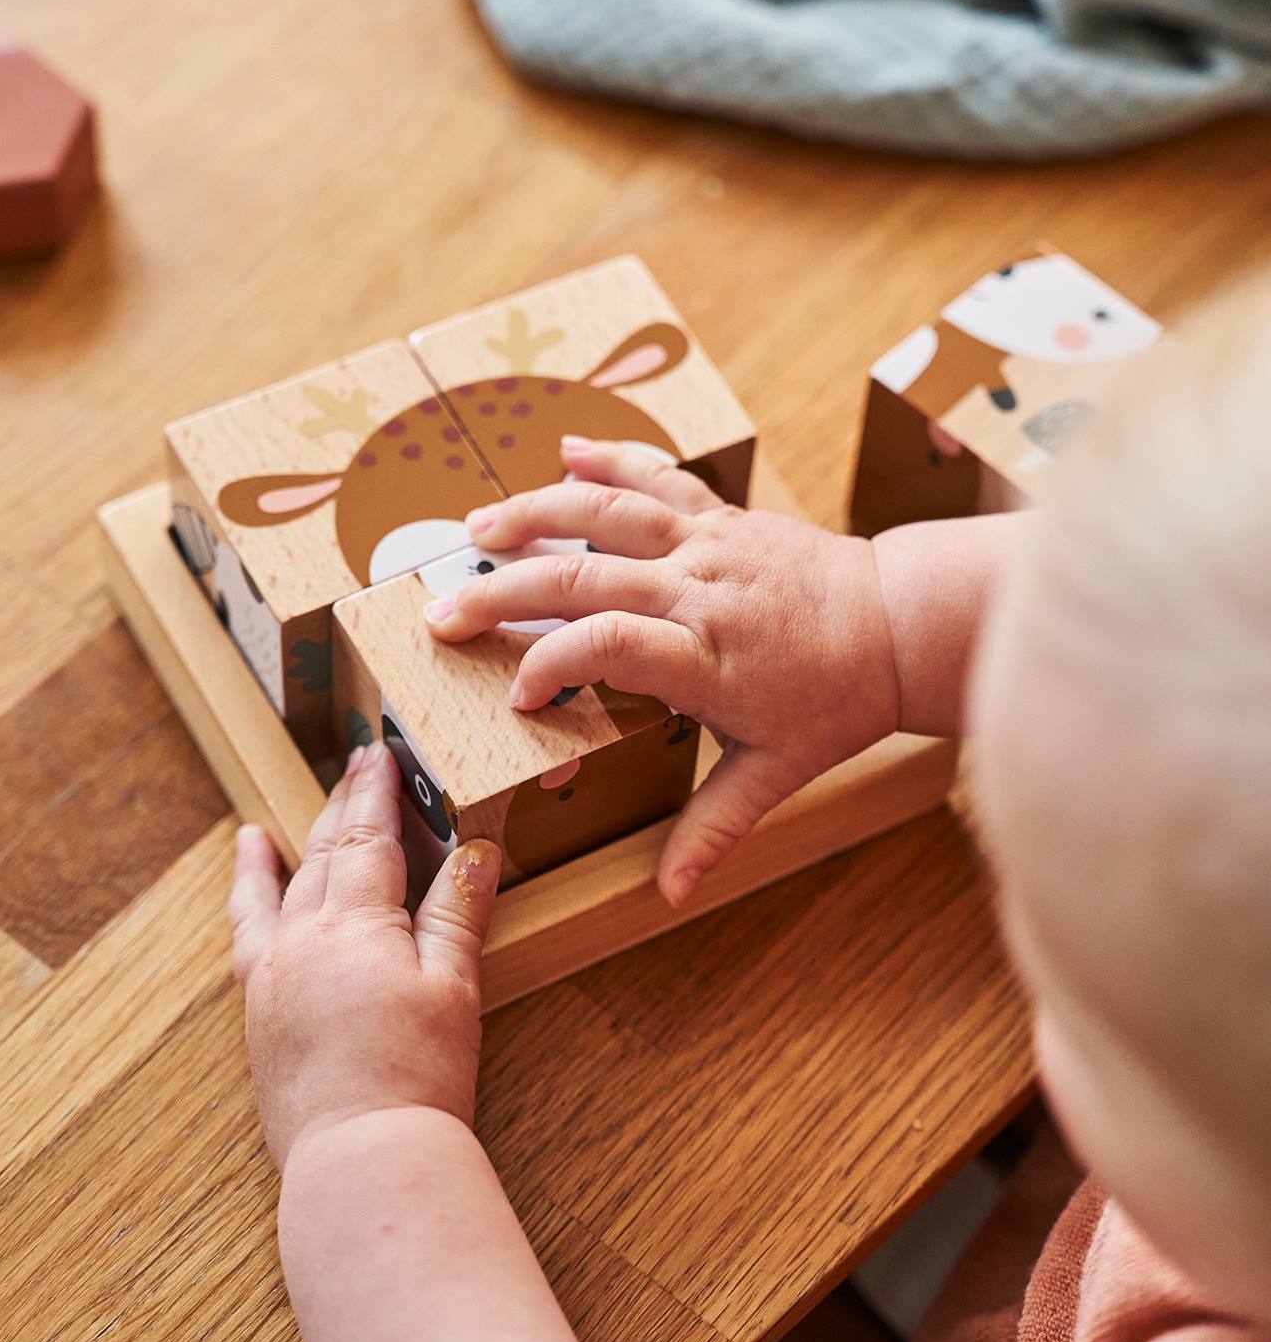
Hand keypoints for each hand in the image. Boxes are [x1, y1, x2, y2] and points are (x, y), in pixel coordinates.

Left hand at [228, 742, 501, 1172]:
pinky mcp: (258, 1012)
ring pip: (281, 891)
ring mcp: (272, 975)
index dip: (377, 792)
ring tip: (272, 825)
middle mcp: (303, 939)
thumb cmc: (418, 1075)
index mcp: (357, 925)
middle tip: (356, 764)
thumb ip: (458, 912)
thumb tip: (475, 851)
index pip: (368, 837)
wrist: (362, 1155)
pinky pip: (246, 935)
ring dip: (288, 848)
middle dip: (342, 805)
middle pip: (324, 852)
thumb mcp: (453, 986)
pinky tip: (249, 880)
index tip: (382, 753)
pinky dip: (247, 898)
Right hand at [424, 438, 901, 903]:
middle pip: (584, 577)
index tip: (515, 694)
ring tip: (474, 528)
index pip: (608, 647)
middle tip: (441, 613)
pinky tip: (564, 448)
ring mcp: (709, 543)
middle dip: (504, 593)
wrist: (901, 623)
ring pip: (608, 514)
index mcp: (708, 657)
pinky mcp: (722, 515)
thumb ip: (715, 826)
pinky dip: (611, 459)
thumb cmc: (839, 700)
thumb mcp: (778, 770)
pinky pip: (660, 476)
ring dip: (534, 514)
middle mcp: (699, 590)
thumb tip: (669, 893)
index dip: (551, 664)